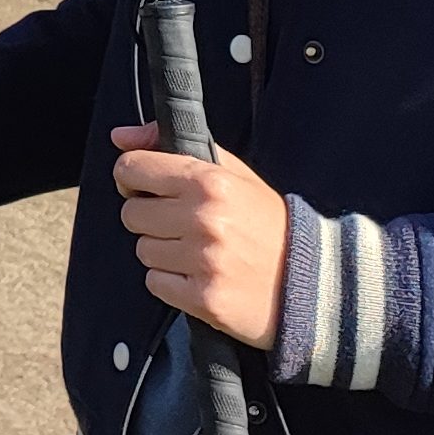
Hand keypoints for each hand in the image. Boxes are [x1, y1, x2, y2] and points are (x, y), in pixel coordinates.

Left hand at [109, 122, 286, 348]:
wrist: (313, 281)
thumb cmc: (267, 224)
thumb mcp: (233, 174)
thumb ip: (173, 145)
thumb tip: (120, 136)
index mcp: (210, 181)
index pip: (131, 169)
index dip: (134, 179)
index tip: (149, 189)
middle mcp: (204, 218)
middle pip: (131, 213)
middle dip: (152, 219)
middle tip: (184, 226)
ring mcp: (203, 260)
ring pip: (143, 250)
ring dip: (164, 253)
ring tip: (199, 253)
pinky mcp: (203, 298)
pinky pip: (155, 283)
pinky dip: (172, 283)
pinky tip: (202, 276)